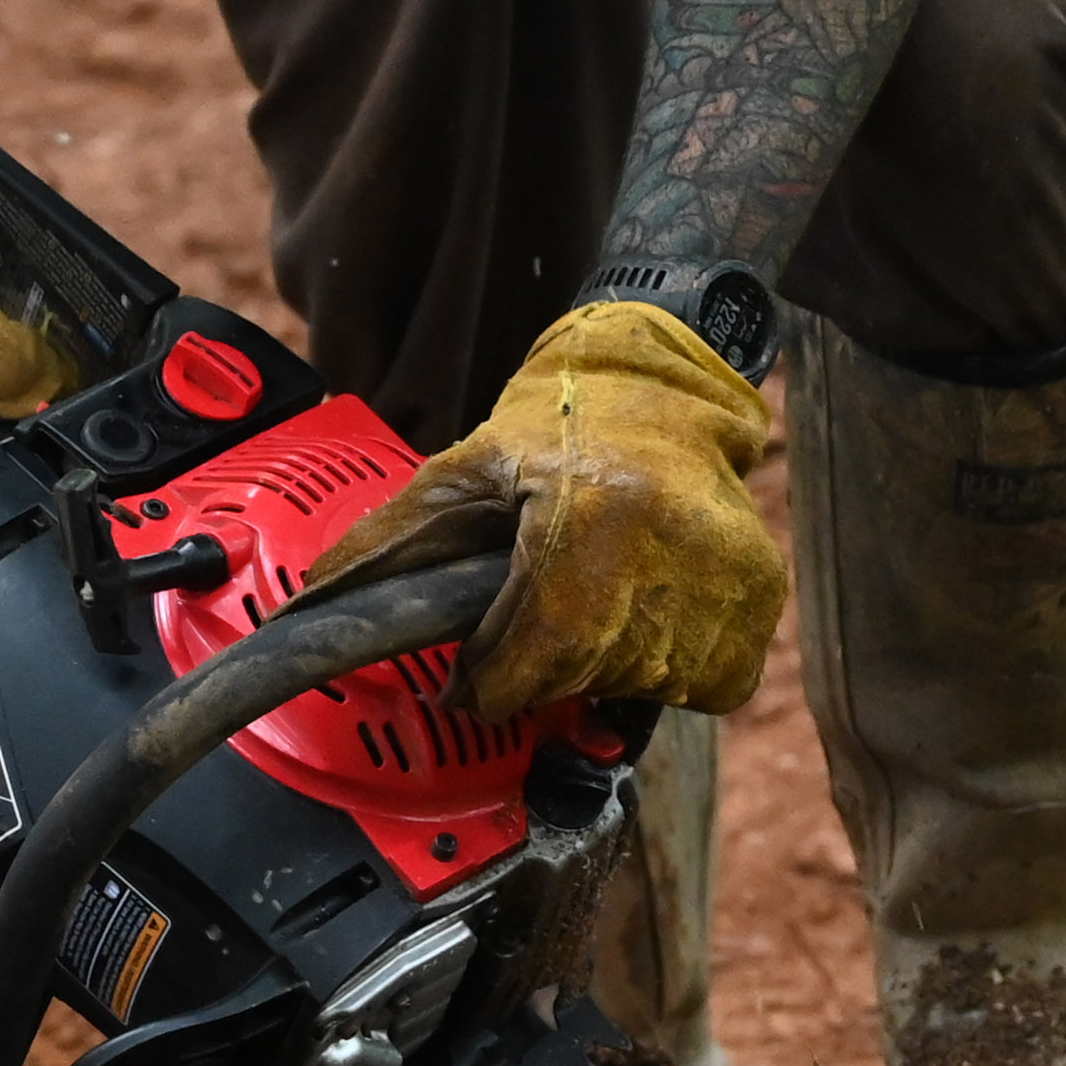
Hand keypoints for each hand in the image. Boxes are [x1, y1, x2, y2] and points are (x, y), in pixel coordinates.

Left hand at [302, 300, 783, 718]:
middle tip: (531, 627)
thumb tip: (305, 610)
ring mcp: (724, 578)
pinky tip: (643, 620)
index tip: (473, 680)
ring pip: (643, 690)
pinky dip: (666, 674)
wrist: (663, 375)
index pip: (536, 658)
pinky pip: (707, 685)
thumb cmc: (556, 422)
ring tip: (590, 605)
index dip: (491, 683)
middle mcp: (670, 549)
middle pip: (583, 679)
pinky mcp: (760, 597)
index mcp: (593, 516)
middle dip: (542, 674)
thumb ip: (389, 546)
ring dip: (602, 674)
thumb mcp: (462, 471)